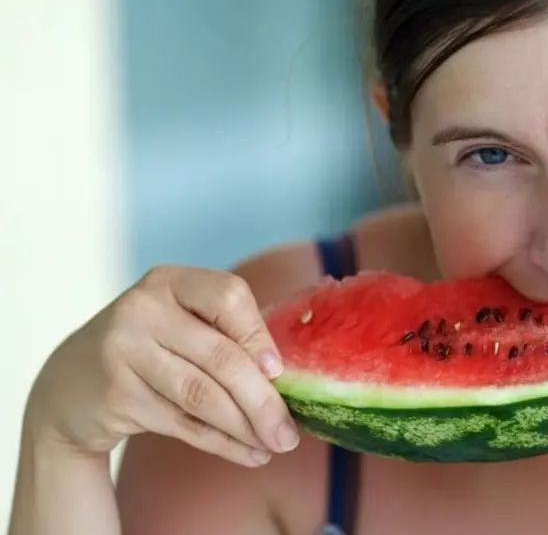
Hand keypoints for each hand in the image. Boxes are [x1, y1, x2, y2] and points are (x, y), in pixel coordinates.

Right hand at [27, 266, 298, 466]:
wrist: (71, 384)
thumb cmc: (151, 349)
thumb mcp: (181, 324)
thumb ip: (226, 335)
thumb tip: (286, 379)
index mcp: (171, 281)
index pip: (229, 296)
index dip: (258, 335)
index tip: (278, 371)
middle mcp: (143, 309)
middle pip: (221, 356)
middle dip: (263, 400)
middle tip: (289, 432)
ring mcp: (124, 350)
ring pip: (203, 396)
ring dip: (246, 427)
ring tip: (275, 444)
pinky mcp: (116, 394)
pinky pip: (183, 424)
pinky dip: (222, 442)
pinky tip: (248, 453)